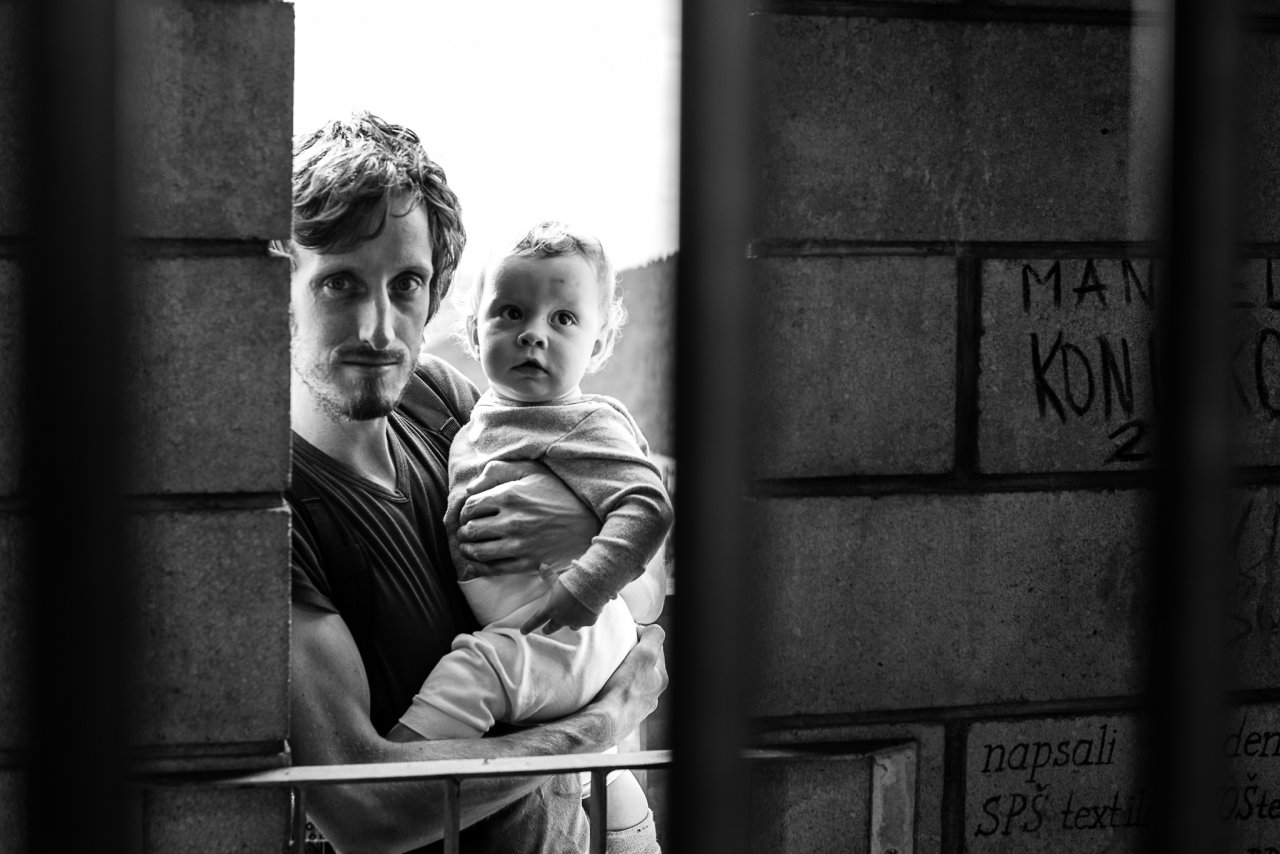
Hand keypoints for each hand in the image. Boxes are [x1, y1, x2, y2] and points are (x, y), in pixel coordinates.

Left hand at [456, 460, 597, 576]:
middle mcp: (511, 521)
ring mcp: (518, 544)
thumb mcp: (532, 472)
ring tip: (469, 546)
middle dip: (463, 531)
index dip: (464, 511)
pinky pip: (493, 569)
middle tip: (466, 531)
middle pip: (470, 530)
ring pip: (477, 551)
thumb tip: (470, 488)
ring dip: (468, 549)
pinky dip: (479, 567)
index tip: (468, 514)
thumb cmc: (558, 494)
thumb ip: (498, 471)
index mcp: (509, 495)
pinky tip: (478, 562)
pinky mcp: (526, 562)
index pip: (470, 506)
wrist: (588, 522)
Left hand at [520, 579, 598, 634]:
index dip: (528, 626)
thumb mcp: (558, 579)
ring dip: (569, 623)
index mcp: (551, 609)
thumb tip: (541, 565)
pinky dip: (585, 617)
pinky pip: (584, 621)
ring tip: (570, 620)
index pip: (536, 620)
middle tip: (545, 630)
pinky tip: (587, 611)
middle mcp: (562, 618)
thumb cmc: (572, 583)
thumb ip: (548, 576)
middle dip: (548, 629)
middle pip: (552, 627)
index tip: (523, 631)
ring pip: (570, 626)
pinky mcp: (588, 621)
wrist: (592, 587)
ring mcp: (575, 621)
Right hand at [588, 624, 667, 741]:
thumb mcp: (644, 655)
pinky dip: (613, 688)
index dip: (641, 636)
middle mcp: (652, 694)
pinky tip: (603, 688)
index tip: (626, 635)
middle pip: (644, 664)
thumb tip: (653, 630)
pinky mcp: (621, 715)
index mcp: (661, 679)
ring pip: (631, 680)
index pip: (656, 647)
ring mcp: (637, 706)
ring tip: (608, 669)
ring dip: (622, 672)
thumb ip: (653, 637)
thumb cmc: (624, 690)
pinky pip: (619, 695)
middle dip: (631, 655)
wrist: (603, 724)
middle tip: (616, 651)